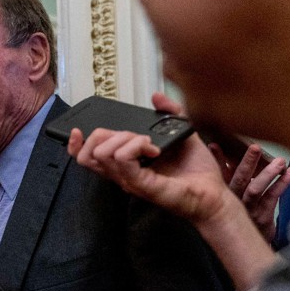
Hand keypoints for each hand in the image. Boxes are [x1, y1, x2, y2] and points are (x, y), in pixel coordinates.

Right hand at [68, 125, 231, 226]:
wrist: (214, 194)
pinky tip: (153, 149)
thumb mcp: (182, 134)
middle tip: (137, 138)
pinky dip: (135, 146)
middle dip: (107, 134)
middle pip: (89, 153)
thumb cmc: (197, 172)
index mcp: (125, 165)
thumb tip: (157, 96)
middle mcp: (122, 174)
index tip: (78, 130)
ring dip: (125, 139)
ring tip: (148, 144)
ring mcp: (130, 181)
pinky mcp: (141, 186)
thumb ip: (171, 112)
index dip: (75, 144)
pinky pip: (122, 160)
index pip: (85, 158)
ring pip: (103, 153)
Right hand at [210, 143, 289, 241]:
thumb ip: (226, 172)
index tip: (215, 145)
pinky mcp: (263, 215)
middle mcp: (234, 201)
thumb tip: (219, 149)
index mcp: (224, 193)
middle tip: (255, 148)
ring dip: (268, 174)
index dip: (217, 159)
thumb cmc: (241, 211)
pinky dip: (282, 183)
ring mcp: (249, 209)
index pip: (219, 174)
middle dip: (247, 162)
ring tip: (279, 161)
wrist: (250, 240)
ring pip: (255, 189)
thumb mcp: (230, 192)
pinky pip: (273, 197)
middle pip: (239, 179)